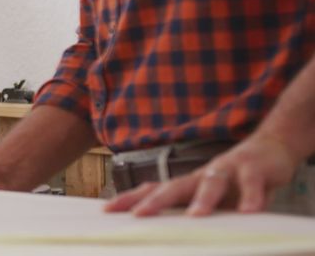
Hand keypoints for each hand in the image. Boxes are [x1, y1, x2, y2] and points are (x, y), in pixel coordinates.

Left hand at [104, 134, 301, 215]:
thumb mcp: (208, 197)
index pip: (152, 190)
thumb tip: (166, 230)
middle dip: (155, 202)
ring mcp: (226, 169)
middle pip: (173, 187)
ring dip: (204, 200)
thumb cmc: (234, 179)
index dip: (131, 198)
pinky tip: (248, 212)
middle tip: (138, 216)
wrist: (269, 146)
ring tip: (196, 217)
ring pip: (211, 183)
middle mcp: (201, 175)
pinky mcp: (253, 170)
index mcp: (187, 183)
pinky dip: (251, 197)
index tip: (107, 210)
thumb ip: (190, 209)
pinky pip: (251, 184)